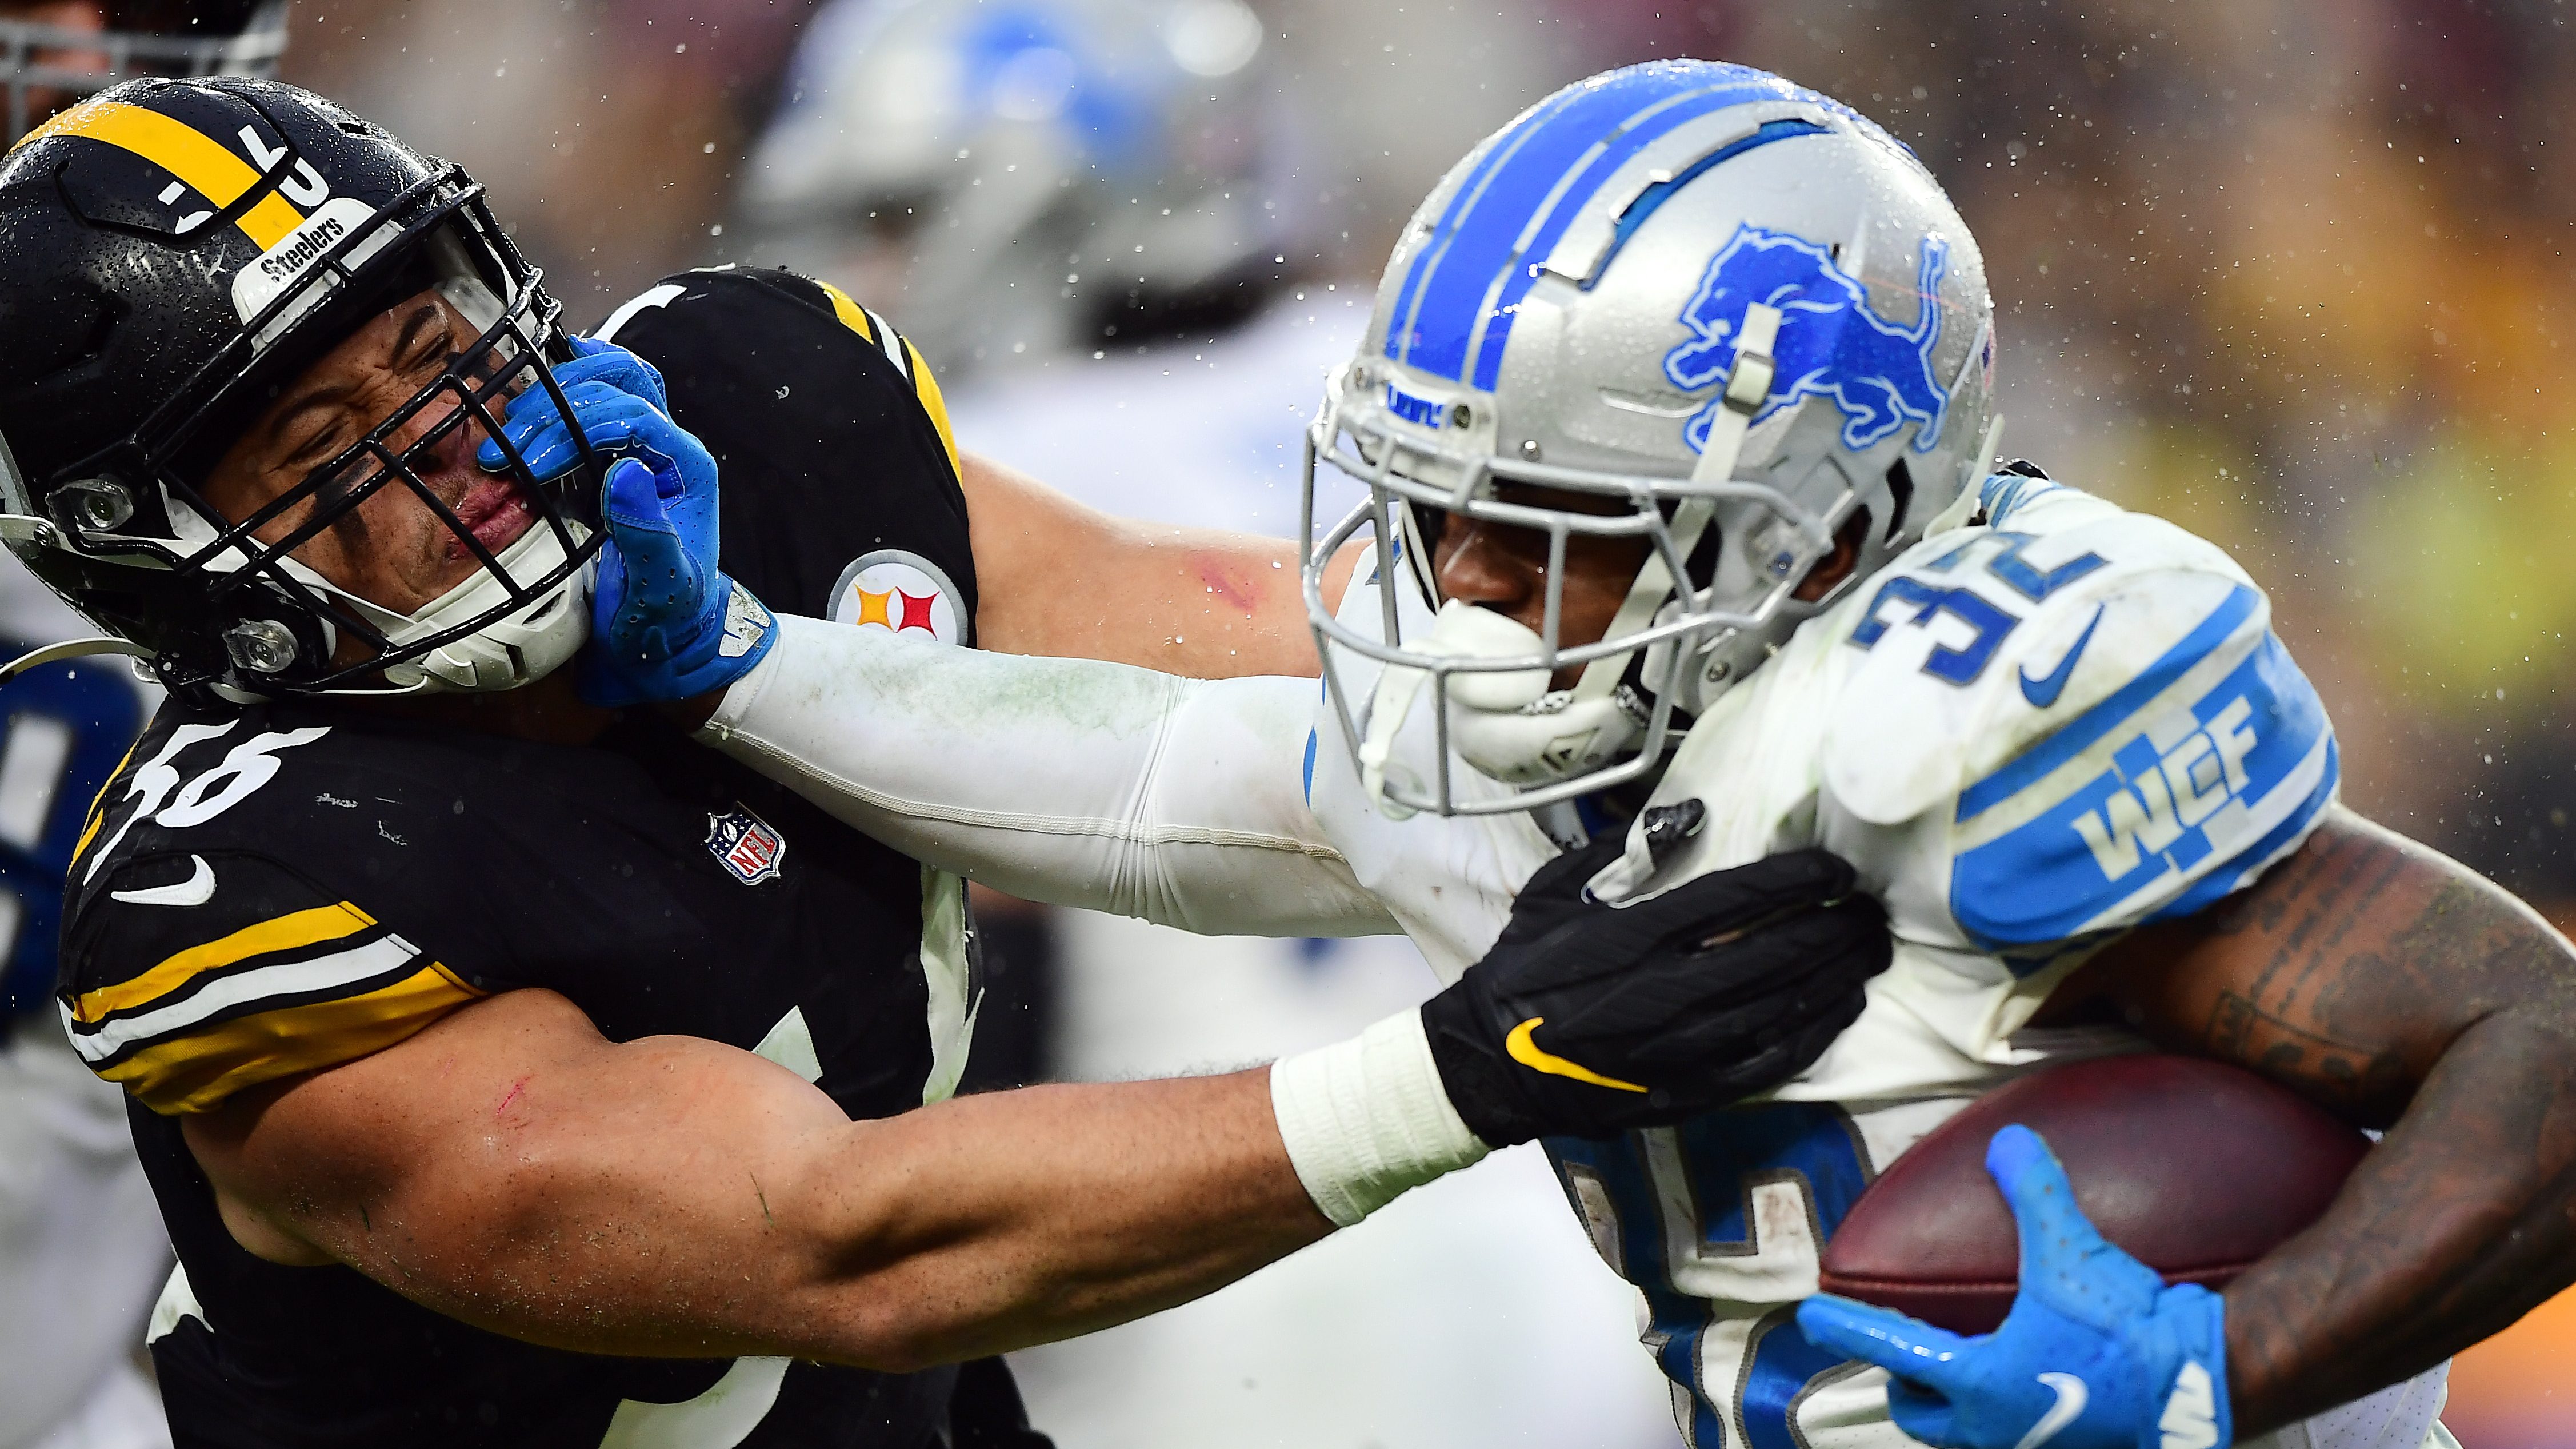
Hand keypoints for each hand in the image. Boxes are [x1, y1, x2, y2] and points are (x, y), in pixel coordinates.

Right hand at [480, 338, 774, 708]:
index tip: (529, 462)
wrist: (662, 636)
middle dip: (557, 409)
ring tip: (507, 431)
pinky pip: (594, 400)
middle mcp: (667, 448)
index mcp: (687, 469)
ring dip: (554, 395)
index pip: (633, 420)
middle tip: (507, 446)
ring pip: (608, 382)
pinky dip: (564, 389)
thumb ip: (649, 536)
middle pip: (618, 389)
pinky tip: (536, 390)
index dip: (576, 430)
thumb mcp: (662, 589)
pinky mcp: (611, 455)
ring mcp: (640, 446)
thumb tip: (625, 472)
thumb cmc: (667, 615)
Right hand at [1420, 836, 1890, 1145]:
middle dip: (1837, 928)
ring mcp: (1683, 1047)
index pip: (1739, 898)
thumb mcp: (1553, 893)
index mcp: (1635, 936)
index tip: (1836, 869)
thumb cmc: (1524, 969)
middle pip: (1780, 954)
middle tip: (1872, 910)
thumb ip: (1617, 854)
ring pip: (1786, 1008)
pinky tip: (1841, 1008)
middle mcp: (1667, 992)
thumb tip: (1686, 818)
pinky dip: (1815, 1034)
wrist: (1493, 1061)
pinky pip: (1770, 1062)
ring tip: (1871, 951)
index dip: (1799, 880)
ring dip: (1838, 976)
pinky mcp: (1689, 1090)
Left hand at [1797, 1126, 2231, 1448]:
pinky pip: (2010, 1438)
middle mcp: (1993, 1429)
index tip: (1810, 1318)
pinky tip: (2023, 1388)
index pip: (1891, 1348)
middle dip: (1903, 1384)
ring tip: (1953, 1371)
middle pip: (1919, 1413)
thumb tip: (2008, 1142)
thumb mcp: (2071, 1253)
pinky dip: (1999, 1416)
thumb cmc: (2124, 1331)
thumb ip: (2034, 1193)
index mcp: (1978, 1384)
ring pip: (1964, 1436)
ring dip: (1950, 1407)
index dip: (1847, 1329)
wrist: (2201, 1389)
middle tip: (1898, 1351)